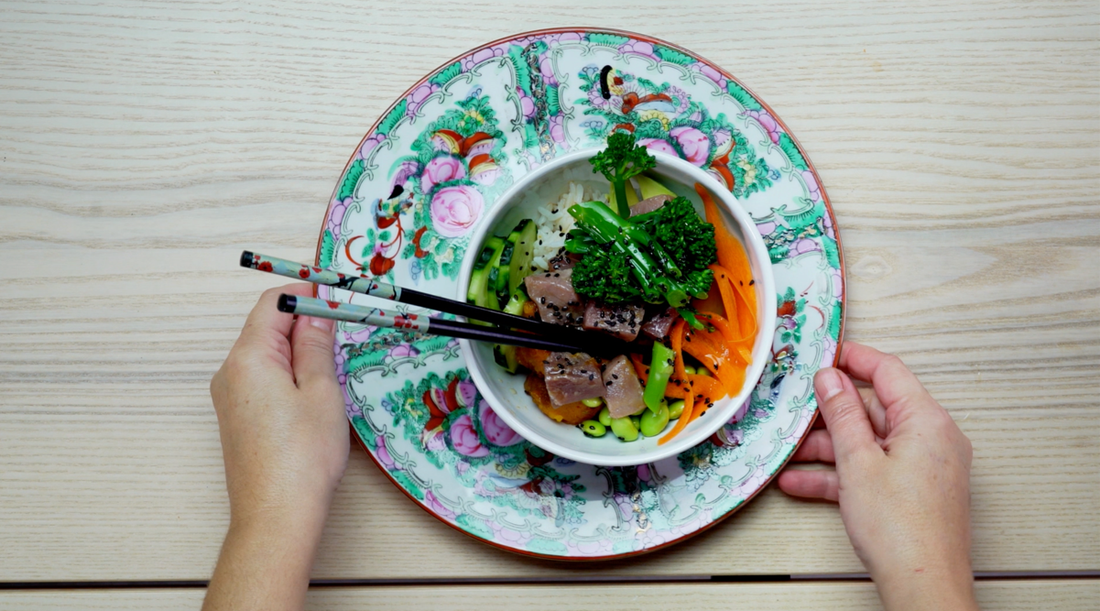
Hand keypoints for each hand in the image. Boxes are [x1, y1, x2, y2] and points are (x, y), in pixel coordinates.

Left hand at [204, 284, 347, 610]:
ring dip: (298, 350)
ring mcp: (229, 396)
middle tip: (343, 330)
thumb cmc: (303, 455)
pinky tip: (313, 393)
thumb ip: (316, 345)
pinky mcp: (237, 418)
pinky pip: (262, 379)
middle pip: (266, 326)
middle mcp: (230, 372)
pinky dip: (288, 373)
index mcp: (248, 357)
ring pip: (266, 354)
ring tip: (332, 368)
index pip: (273, 304)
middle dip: (304, 321)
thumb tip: (316, 312)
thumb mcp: (322, 391)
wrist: (277, 515)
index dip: (306, 293)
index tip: (337, 296)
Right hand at [778, 342, 976, 610]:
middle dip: (830, 413)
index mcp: (927, 420)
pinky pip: (873, 469)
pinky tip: (801, 482)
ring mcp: (924, 466)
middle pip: (874, 409)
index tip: (823, 354)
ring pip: (869, 442)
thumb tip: (829, 378)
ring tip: (789, 453)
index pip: (887, 371)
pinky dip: (842, 473)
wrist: (923, 585)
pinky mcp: (914, 491)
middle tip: (795, 409)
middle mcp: (932, 438)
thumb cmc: (901, 529)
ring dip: (828, 448)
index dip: (852, 358)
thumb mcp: (857, 461)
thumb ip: (841, 414)